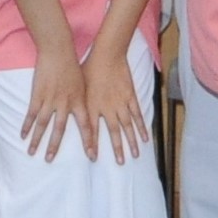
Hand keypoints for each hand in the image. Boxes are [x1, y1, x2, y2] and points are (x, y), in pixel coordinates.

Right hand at [22, 43, 88, 161]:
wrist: (59, 52)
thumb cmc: (73, 67)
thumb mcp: (84, 84)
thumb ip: (83, 100)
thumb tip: (87, 113)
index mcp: (80, 101)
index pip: (86, 126)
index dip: (89, 142)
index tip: (91, 156)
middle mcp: (65, 104)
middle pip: (60, 130)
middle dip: (55, 146)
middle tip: (50, 161)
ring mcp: (50, 100)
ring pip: (43, 125)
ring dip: (37, 140)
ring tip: (32, 153)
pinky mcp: (38, 95)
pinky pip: (31, 114)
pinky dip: (26, 126)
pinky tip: (22, 136)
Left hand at [82, 43, 150, 164]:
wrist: (107, 54)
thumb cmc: (89, 68)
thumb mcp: (79, 86)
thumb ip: (78, 101)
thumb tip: (70, 111)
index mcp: (91, 106)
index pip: (91, 130)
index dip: (92, 145)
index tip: (93, 158)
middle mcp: (106, 108)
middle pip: (113, 133)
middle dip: (117, 149)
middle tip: (121, 163)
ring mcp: (121, 103)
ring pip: (127, 126)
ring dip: (132, 142)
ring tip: (136, 155)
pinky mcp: (131, 97)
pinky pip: (137, 115)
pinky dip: (142, 126)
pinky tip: (146, 136)